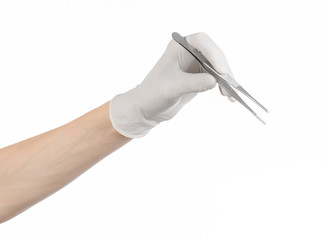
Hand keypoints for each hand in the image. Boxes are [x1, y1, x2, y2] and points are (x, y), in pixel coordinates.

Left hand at [110, 32, 233, 137]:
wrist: (147, 108)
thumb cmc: (153, 93)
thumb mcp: (173, 87)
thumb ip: (193, 83)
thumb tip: (215, 81)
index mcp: (179, 46)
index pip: (202, 41)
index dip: (214, 53)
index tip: (221, 71)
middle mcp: (189, 52)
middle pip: (214, 54)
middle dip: (223, 68)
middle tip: (229, 84)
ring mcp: (195, 65)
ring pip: (217, 67)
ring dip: (226, 79)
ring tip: (230, 95)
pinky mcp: (199, 78)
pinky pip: (216, 78)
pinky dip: (222, 86)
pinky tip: (227, 96)